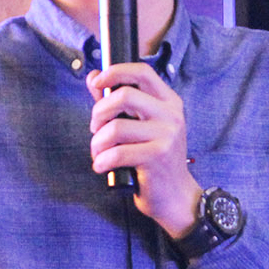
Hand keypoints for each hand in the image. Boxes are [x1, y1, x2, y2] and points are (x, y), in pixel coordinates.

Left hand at [86, 62, 201, 236]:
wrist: (175, 196)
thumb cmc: (154, 160)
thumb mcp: (141, 126)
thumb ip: (117, 102)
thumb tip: (93, 76)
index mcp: (169, 102)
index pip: (142, 72)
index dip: (116, 71)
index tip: (97, 82)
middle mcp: (171, 115)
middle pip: (124, 95)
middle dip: (99, 112)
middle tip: (96, 129)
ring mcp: (166, 136)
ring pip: (115, 127)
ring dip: (97, 143)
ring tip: (99, 153)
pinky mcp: (157, 157)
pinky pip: (117, 152)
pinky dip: (102, 161)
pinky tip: (102, 166)